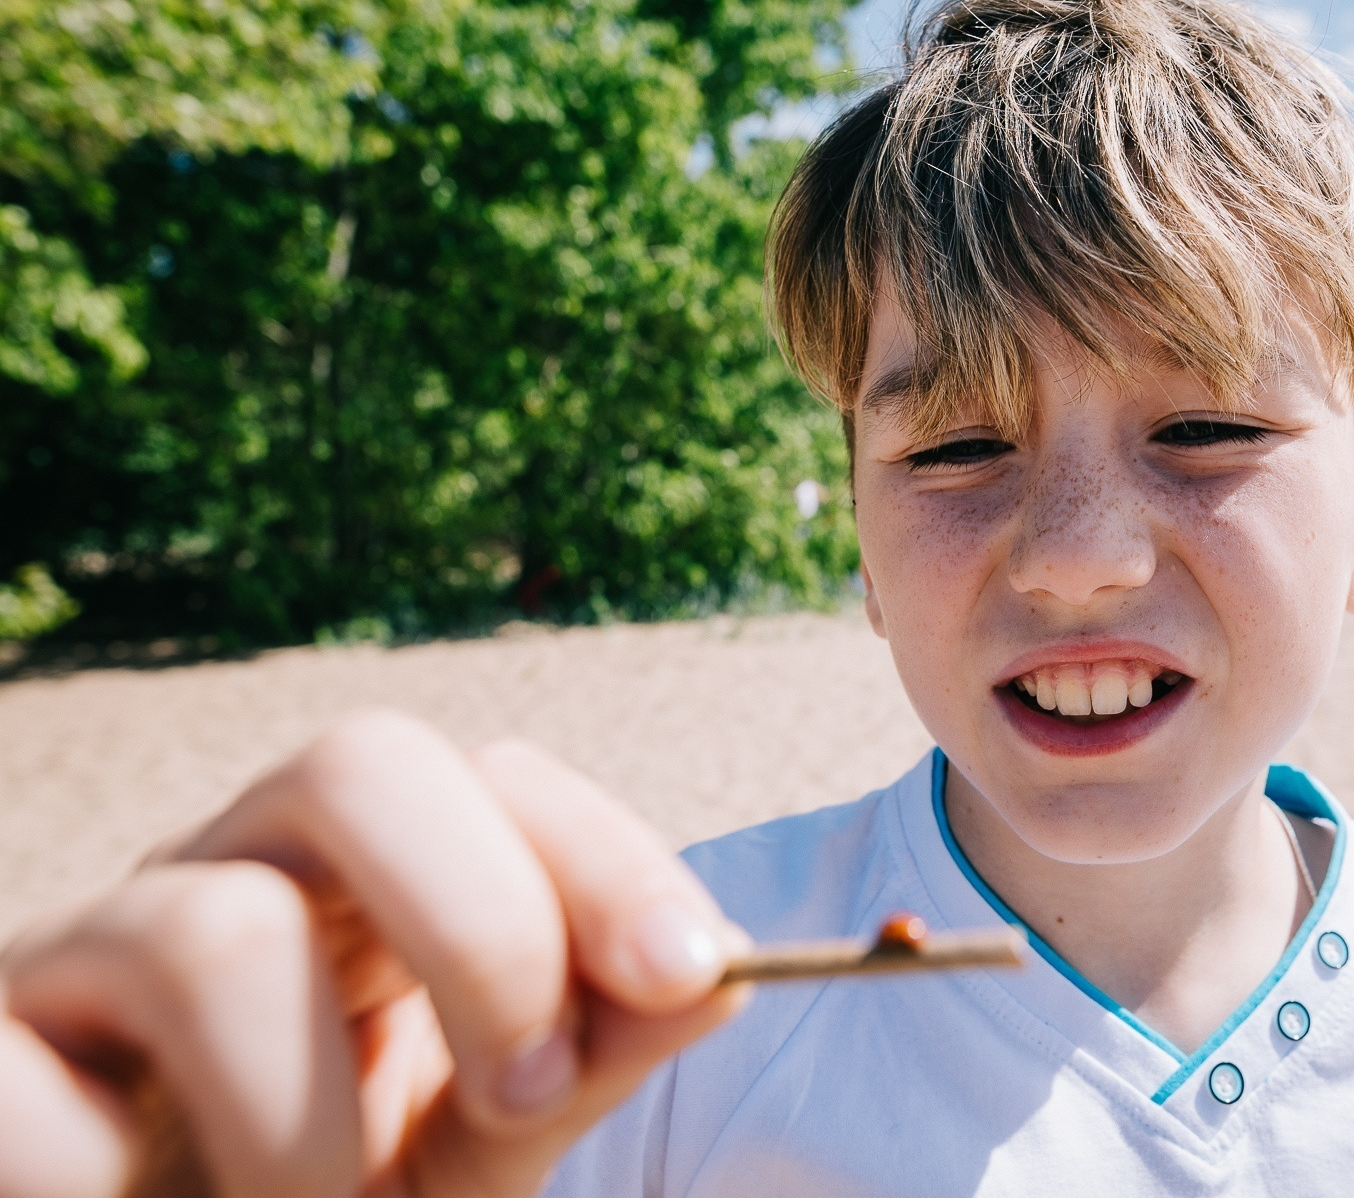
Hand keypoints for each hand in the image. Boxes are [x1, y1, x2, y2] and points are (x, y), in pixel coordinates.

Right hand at [0, 710, 748, 1197]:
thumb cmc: (318, 1196)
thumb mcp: (472, 1145)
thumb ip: (575, 1061)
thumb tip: (718, 977)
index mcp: (369, 886)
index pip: (495, 781)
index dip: (604, 859)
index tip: (693, 978)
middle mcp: (234, 879)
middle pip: (360, 764)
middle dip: (481, 927)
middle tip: (521, 1097)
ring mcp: (86, 959)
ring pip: (215, 928)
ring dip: (307, 1119)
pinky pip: (25, 1085)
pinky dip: (114, 1185)